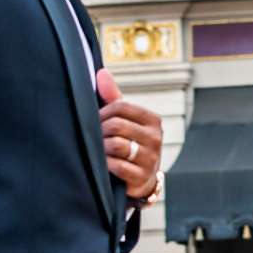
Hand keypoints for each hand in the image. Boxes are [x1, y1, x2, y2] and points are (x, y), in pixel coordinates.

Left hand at [96, 66, 162, 202]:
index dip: (102, 113)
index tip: (97, 122)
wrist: (141, 180)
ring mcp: (151, 159)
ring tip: (100, 151)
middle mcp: (156, 138)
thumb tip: (101, 73)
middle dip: (100, 132)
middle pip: (116, 125)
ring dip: (102, 148)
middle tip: (96, 138)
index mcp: (152, 121)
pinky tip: (104, 165)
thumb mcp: (124, 120)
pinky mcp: (142, 178)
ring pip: (116, 145)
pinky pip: (116, 166)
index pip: (120, 107)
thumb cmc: (129, 144)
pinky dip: (106, 164)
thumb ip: (113, 97)